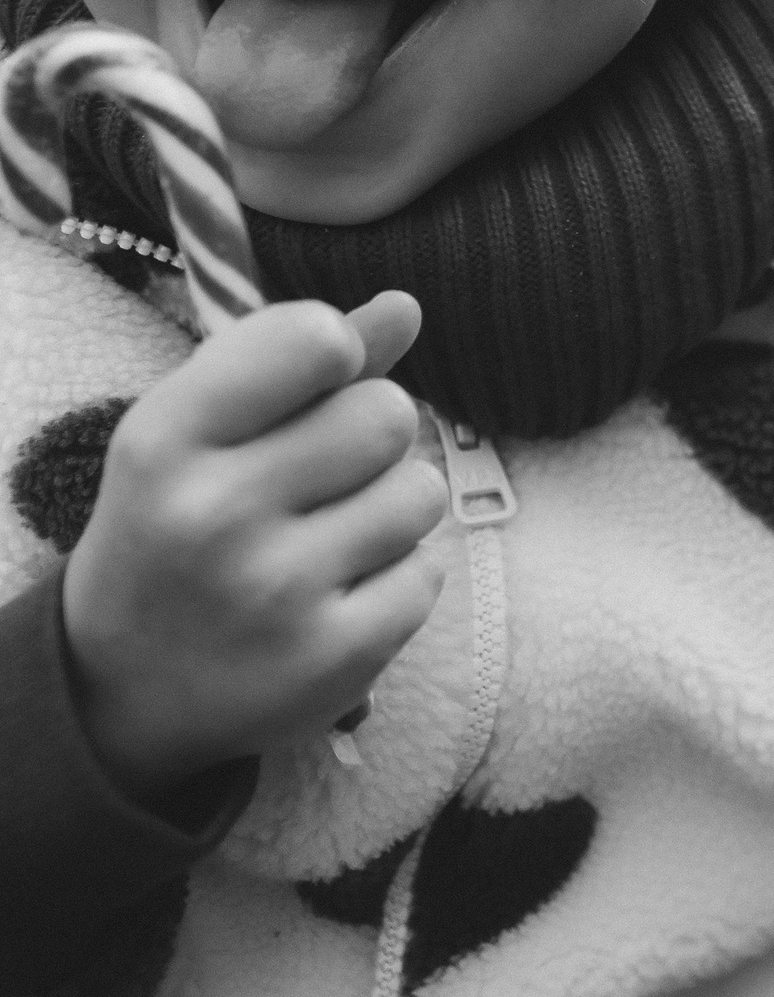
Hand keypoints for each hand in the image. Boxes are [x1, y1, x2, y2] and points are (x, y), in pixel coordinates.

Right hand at [62, 293, 448, 800]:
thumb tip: (407, 305)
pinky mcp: (332, 658)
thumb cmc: (176, 528)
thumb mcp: (199, 435)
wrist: (121, 692)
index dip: (333, 353)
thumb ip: (296, 360)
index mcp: (165, 441)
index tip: (306, 388)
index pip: (315, 338)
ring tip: (322, 540)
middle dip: (371, 437)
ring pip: (422, 492)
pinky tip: (334, 596)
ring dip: (391, 509)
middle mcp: (212, 515)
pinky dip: (398, 578)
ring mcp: (274, 593)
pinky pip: (429, 571)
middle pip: (389, 414)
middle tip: (315, 479)